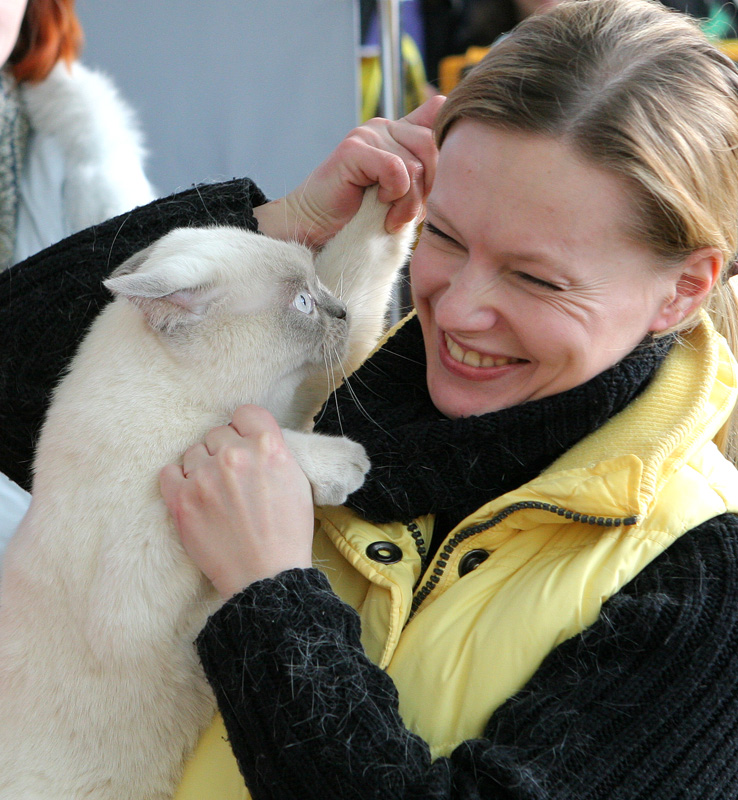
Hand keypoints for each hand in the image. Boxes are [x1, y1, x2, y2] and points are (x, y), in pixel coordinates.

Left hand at [160, 405, 314, 599]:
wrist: (267, 576)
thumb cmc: (287, 533)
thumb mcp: (298, 481)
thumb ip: (275, 452)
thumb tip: (255, 438)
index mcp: (268, 446)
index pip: (245, 413)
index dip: (246, 428)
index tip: (245, 443)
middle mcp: (234, 455)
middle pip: (217, 433)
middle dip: (224, 451)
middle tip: (233, 477)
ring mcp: (204, 477)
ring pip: (193, 452)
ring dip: (202, 467)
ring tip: (216, 493)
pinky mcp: (181, 500)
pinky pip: (168, 472)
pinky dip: (178, 481)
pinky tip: (193, 495)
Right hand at [253, 95, 444, 248]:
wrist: (316, 230)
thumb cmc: (362, 218)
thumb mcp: (405, 197)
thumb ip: (426, 173)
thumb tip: (454, 153)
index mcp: (400, 132)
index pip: (440, 115)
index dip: (446, 150)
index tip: (435, 186)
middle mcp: (385, 127)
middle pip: (433, 146)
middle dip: (429, 188)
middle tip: (408, 213)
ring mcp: (368, 135)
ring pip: (416, 164)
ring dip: (409, 201)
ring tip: (392, 217)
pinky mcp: (354, 149)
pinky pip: (396, 170)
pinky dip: (394, 196)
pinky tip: (379, 207)